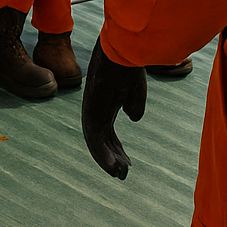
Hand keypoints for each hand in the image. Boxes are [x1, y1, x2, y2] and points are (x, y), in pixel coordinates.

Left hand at [81, 38, 147, 179]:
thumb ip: (134, 106)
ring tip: (120, 174)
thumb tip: (133, 118)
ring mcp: (92, 111)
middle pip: (100, 140)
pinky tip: (115, 167)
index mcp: (104, 105)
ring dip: (107, 161)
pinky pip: (96, 139)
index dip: (116, 149)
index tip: (127, 163)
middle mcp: (95, 109)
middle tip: (122, 174)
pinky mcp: (92, 111)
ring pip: (95, 143)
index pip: (106, 133)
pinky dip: (104, 155)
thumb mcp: (135, 92)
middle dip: (111, 157)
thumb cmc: (130, 67)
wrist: (124, 51)